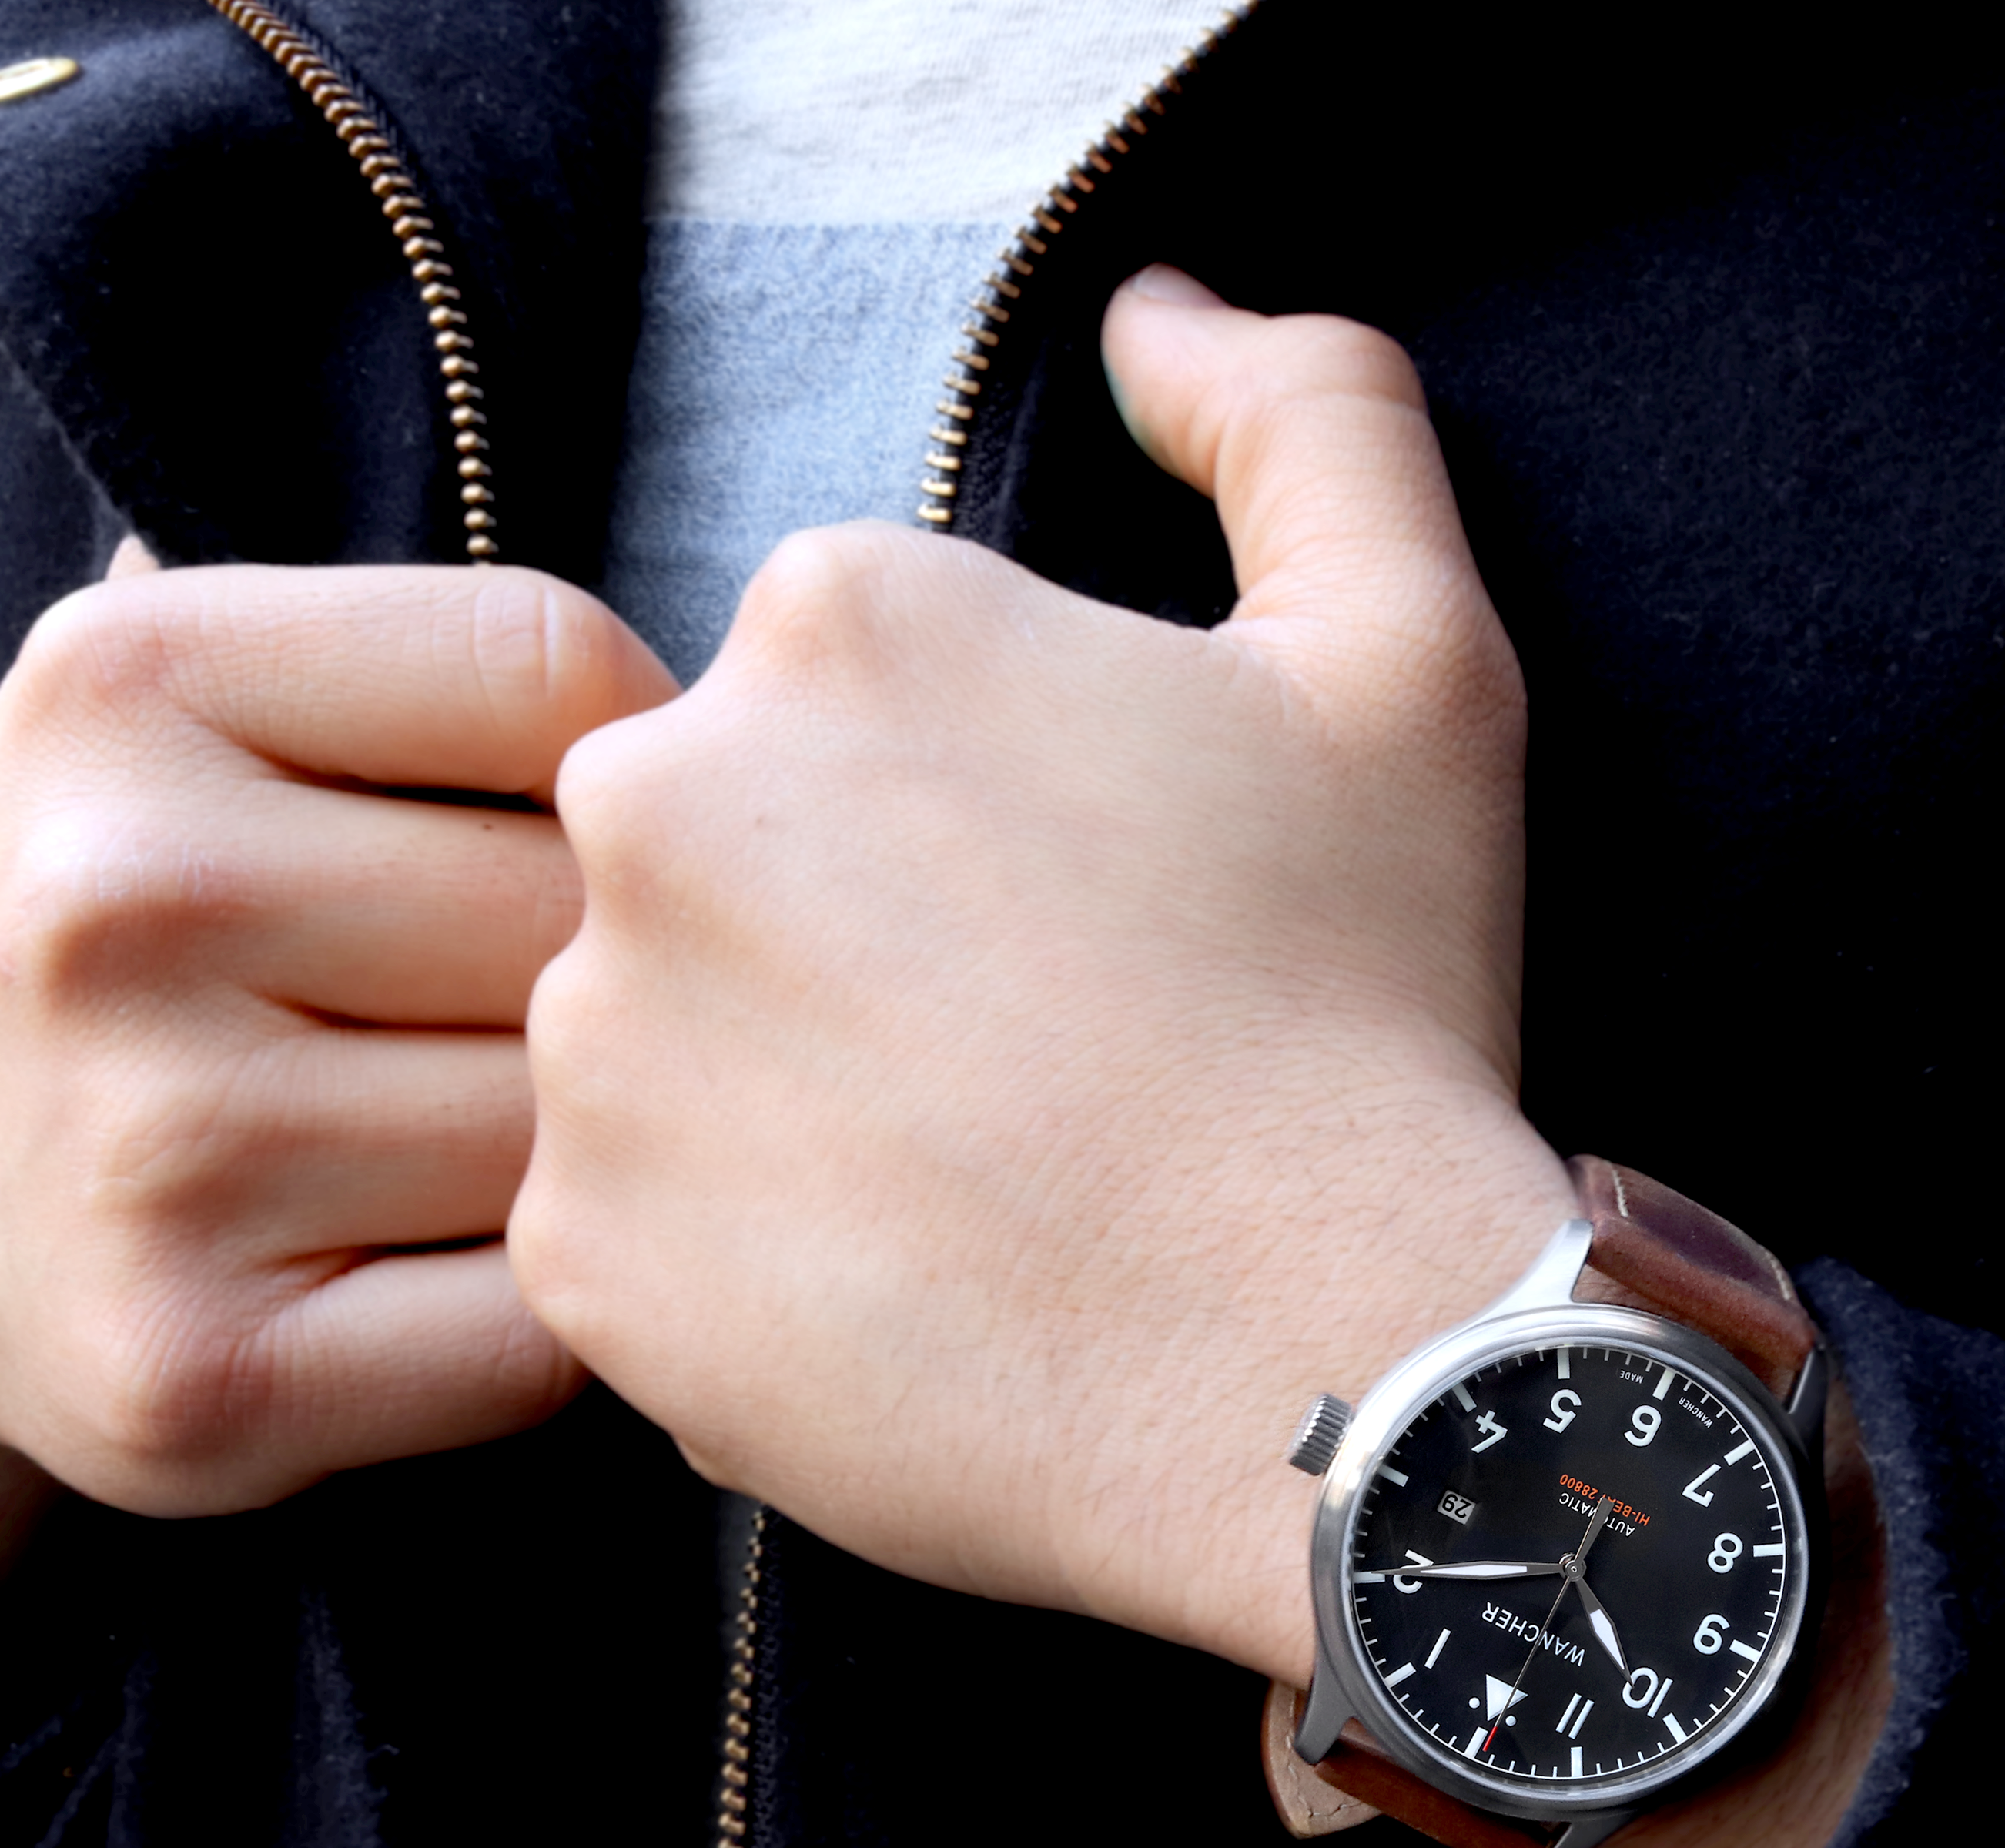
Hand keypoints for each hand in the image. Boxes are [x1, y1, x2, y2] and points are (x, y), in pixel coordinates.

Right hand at [0, 551, 673, 1518]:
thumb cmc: (176, 955)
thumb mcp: (233, 736)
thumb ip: (455, 688)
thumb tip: (764, 703)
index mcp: (125, 686)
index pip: (559, 671)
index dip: (632, 773)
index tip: (584, 837)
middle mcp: (113, 906)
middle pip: (596, 918)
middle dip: (633, 980)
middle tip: (560, 1026)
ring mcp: (152, 1151)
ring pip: (591, 1132)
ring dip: (608, 1156)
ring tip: (508, 1148)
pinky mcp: (201, 1375)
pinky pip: (550, 1324)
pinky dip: (565, 1316)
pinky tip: (476, 1280)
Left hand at [509, 268, 1889, 1847]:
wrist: (1330, 1368)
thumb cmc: (1368, 1016)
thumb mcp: (1415, 663)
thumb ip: (1302, 418)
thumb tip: (1156, 322)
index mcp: (840, 629)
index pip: (856, 694)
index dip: (989, 815)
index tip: (1090, 925)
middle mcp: (660, 808)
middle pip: (739, 858)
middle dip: (864, 942)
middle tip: (1036, 1066)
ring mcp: (600, 1046)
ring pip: (674, 1043)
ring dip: (796, 1098)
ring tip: (982, 1189)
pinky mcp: (589, 1259)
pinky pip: (644, 1234)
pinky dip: (753, 1264)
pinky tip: (918, 1291)